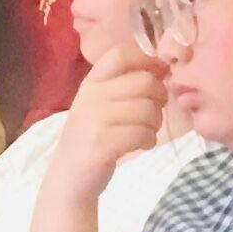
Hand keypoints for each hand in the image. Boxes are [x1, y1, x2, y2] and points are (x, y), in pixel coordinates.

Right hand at [47, 49, 164, 204]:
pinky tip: (140, 145)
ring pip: (148, 109)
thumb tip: (163, 69)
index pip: (122, 54)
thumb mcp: (100, 104)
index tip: (159, 75)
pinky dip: (148, 141)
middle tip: (152, 114)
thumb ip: (125, 85)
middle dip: (160, 99)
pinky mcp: (102, 143)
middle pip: (145, 82)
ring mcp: (95, 119)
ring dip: (155, 124)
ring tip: (144, 132)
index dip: (148, 60)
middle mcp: (91, 95)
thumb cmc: (92, 138)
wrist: (69, 178)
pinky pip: (143, 133)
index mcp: (91, 82)